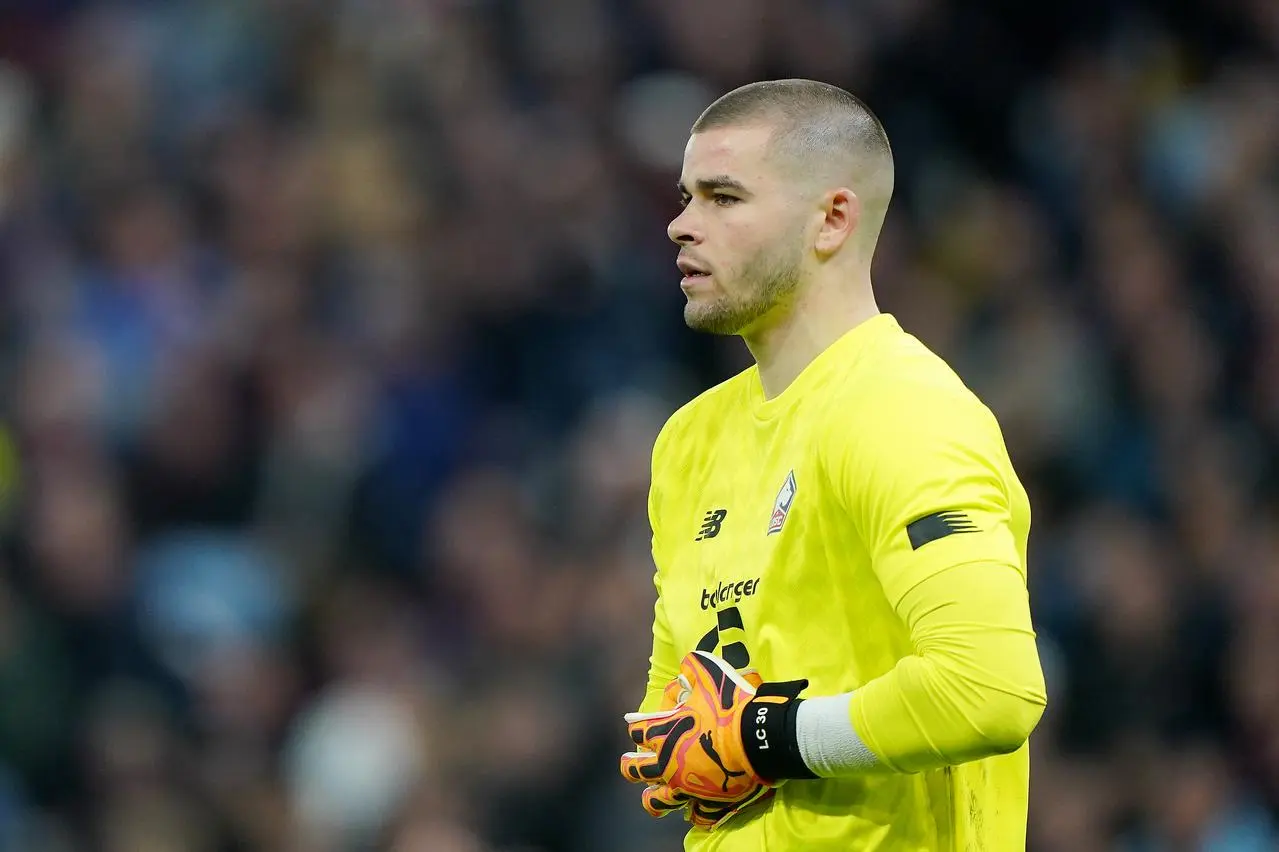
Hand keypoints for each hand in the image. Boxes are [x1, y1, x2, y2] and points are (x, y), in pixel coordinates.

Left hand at [620, 651, 805, 828]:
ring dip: (653, 797)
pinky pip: (698, 815)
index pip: (638, 732)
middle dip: (631, 766)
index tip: (638, 724)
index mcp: (665, 734)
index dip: (636, 727)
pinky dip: (695, 813)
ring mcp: (688, 787)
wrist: (758, 736)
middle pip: (637, 771)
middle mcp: (669, 764)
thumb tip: (686, 666)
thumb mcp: (710, 673)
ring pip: (659, 801)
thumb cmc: (730, 705)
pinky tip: (693, 812)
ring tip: (650, 796)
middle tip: (629, 764)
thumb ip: (693, 667)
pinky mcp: (710, 801)